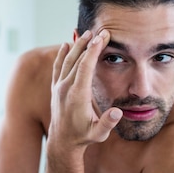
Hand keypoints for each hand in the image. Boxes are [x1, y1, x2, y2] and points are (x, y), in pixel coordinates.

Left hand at [48, 30, 121, 150]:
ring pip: (66, 61)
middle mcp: (65, 88)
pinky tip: (65, 45)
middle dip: (88, 44)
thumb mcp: (99, 133)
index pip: (85, 67)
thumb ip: (108, 122)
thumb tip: (118, 112)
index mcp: (77, 95)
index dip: (93, 50)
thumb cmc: (84, 137)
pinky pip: (57, 67)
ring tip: (86, 33)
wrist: (62, 142)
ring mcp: (58, 87)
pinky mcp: (55, 89)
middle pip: (76, 59)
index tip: (102, 37)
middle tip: (99, 31)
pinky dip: (62, 55)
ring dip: (76, 46)